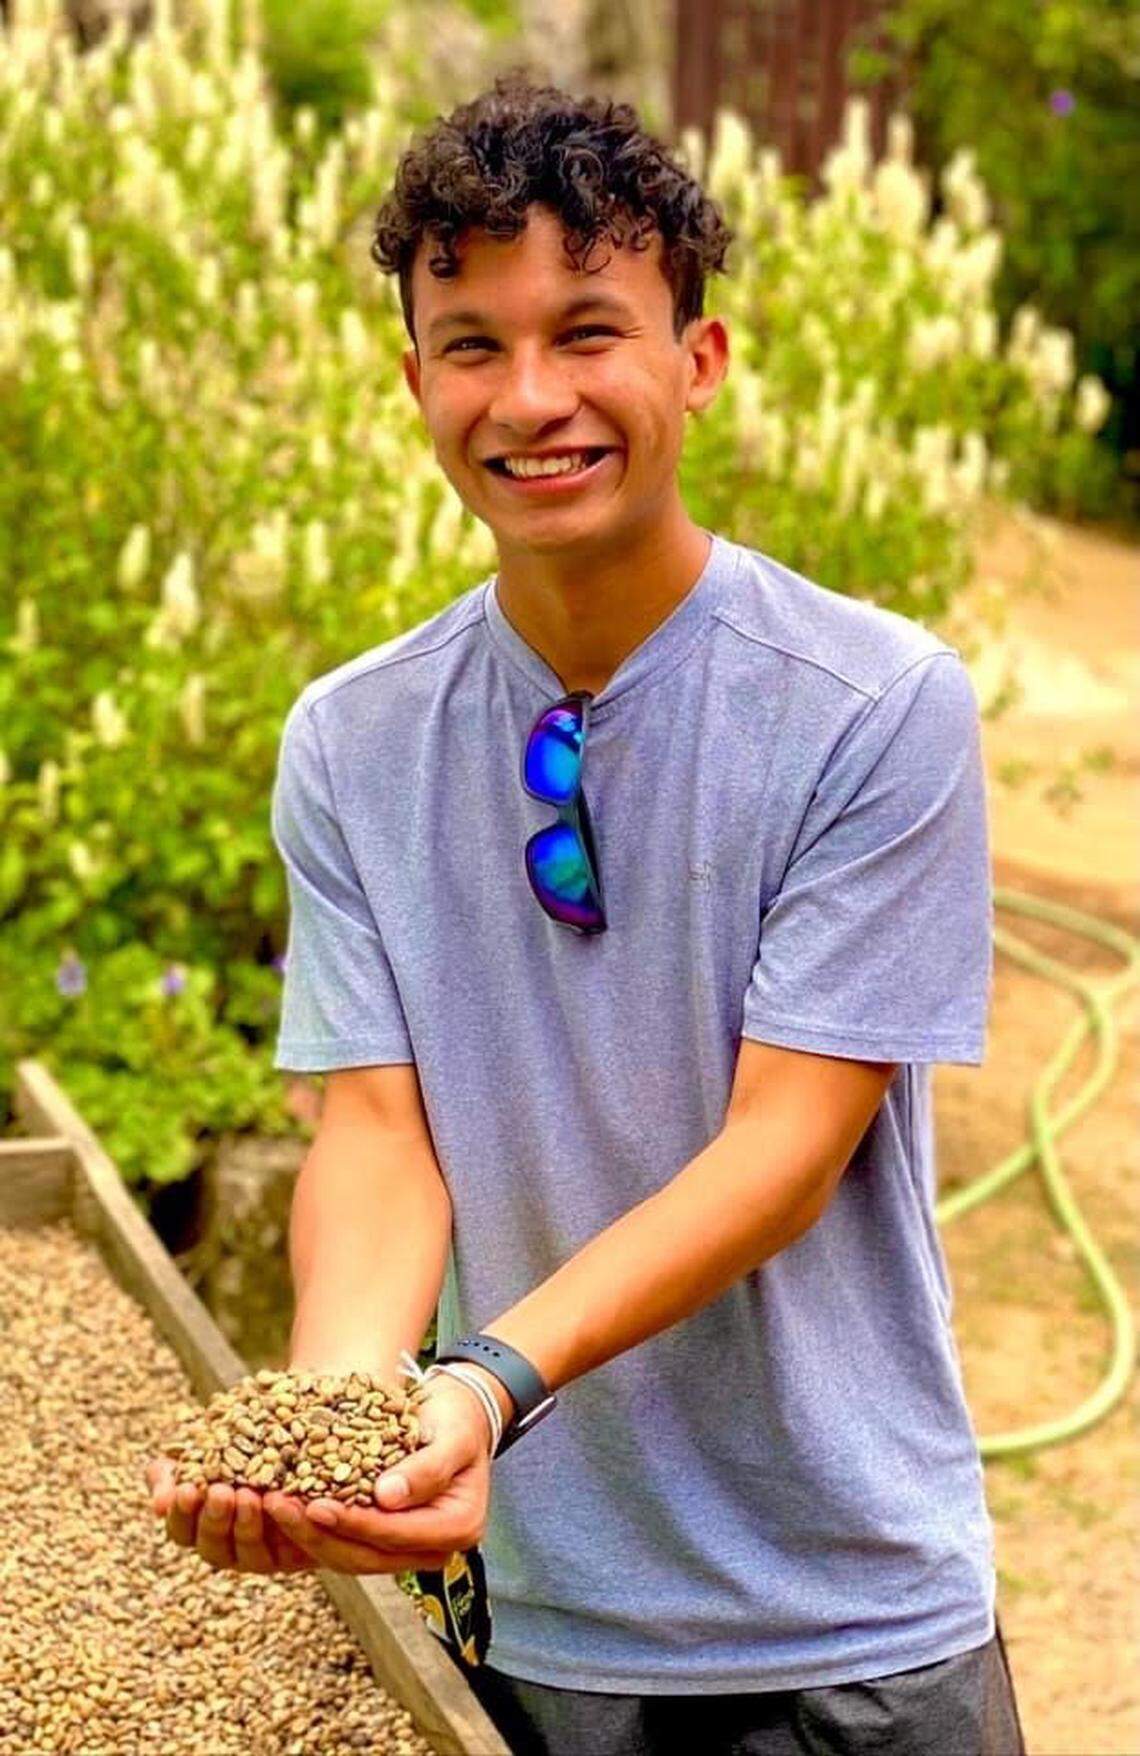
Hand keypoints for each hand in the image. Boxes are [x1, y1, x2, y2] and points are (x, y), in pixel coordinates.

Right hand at [145, 1455, 317, 1574]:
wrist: (295, 1444)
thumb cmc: (237, 1446)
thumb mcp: (200, 1451)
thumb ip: (171, 1474)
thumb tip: (159, 1505)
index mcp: (201, 1527)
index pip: (182, 1530)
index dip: (182, 1514)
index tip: (187, 1489)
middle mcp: (230, 1547)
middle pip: (214, 1547)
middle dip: (215, 1520)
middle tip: (221, 1493)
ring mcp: (264, 1554)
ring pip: (251, 1552)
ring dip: (248, 1526)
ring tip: (250, 1495)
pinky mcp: (301, 1552)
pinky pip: (295, 1546)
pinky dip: (292, 1525)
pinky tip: (288, 1500)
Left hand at [262, 1373, 494, 1574]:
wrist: (459, 1416)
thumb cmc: (458, 1421)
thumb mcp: (451, 1436)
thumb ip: (426, 1468)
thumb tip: (386, 1498)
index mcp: (457, 1528)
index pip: (394, 1534)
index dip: (353, 1522)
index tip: (314, 1504)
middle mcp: (434, 1548)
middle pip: (368, 1555)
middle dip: (319, 1534)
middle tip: (279, 1506)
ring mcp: (409, 1548)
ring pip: (351, 1556)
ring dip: (309, 1535)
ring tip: (275, 1506)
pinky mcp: (386, 1538)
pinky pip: (347, 1542)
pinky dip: (316, 1528)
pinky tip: (287, 1506)